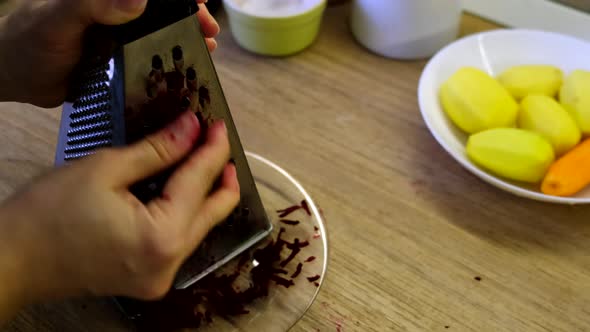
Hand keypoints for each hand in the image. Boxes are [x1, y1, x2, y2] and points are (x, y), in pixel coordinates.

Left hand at [0, 0, 219, 107]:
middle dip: (190, 14)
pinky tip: (183, 68)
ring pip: (161, 32)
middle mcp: (116, 10)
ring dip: (185, 38)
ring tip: (206, 48)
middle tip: (208, 28)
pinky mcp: (121, 59)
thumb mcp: (59, 19)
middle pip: (163, 8)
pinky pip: (151, 56)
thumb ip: (92, 5)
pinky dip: (170, 61)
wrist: (17, 77)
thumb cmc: (29, 40)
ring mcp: (120, 33)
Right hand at [0, 111, 238, 313]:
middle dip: (221, 174)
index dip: (213, 149)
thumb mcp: (104, 169)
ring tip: (201, 158)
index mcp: (161, 237)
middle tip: (216, 141)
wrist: (13, 261)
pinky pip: (182, 240)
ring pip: (201, 227)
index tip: (219, 125)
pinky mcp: (151, 279)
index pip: (200, 183)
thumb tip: (192, 127)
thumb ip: (158, 149)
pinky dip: (186, 212)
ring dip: (205, 192)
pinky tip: (180, 188)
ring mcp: (162, 276)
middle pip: (214, 212)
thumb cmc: (48, 213)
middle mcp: (171, 263)